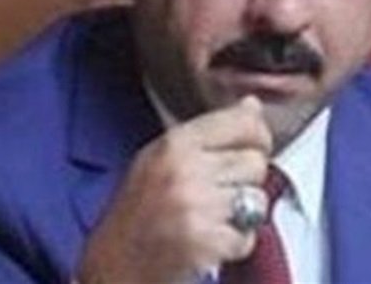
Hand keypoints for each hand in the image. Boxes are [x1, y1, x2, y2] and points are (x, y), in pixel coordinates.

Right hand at [76, 95, 272, 283]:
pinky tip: (210, 241)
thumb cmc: (134, 214)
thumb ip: (208, 132)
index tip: (255, 147)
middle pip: (255, 162)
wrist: (112, 265)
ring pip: (257, 200)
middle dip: (246, 181)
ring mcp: (196, 207)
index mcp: (173, 144)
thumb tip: (251, 106)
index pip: (243, 123)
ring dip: (243, 214)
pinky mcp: (205, 242)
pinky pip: (248, 236)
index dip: (258, 136)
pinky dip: (235, 243)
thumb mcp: (159, 159)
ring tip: (212, 218)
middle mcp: (185, 171)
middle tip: (218, 194)